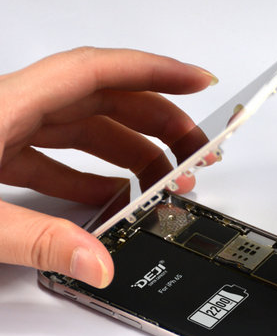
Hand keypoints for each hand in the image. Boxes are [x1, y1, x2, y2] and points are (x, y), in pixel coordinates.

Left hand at [0, 47, 216, 287]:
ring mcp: (5, 134)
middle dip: (160, 123)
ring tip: (165, 182)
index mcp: (6, 107)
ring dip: (133, 152)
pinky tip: (114, 197)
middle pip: (104, 102)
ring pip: (86, 130)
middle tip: (195, 152)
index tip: (198, 82)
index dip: (154, 72)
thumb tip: (98, 263)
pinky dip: (93, 175)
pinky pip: (59, 160)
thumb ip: (37, 239)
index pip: (96, 73)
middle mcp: (11, 112)